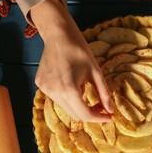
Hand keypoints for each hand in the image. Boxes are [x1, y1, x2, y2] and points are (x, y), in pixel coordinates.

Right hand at [31, 0, 112, 121]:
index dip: (98, 118)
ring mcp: (45, 89)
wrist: (58, 34)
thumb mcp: (95, 72)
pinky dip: (68, 97)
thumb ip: (103, 93)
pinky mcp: (40, 85)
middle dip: (90, 113)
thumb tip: (111, 110)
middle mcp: (54, 92)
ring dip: (78, 105)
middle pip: (74, 114)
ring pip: (66, 107)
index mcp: (68, 89)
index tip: (109, 117)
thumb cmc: (79, 50)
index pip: (84, 114)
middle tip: (101, 106)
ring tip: (85, 90)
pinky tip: (72, 83)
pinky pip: (57, 98)